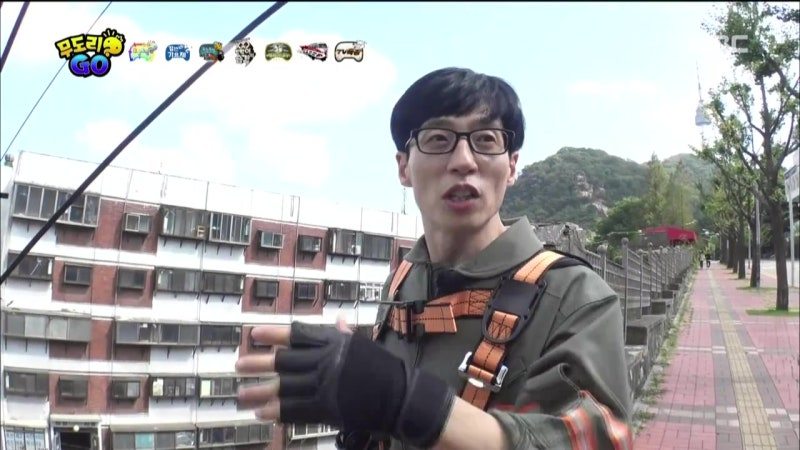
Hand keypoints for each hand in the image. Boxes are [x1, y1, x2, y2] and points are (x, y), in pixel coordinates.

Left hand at [236, 315, 455, 447]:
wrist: (401, 396)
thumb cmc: (385, 370)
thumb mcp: (365, 346)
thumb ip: (346, 335)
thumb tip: (338, 320)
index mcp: (335, 342)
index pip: (298, 334)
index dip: (274, 334)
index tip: (254, 334)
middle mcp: (327, 361)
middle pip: (285, 361)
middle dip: (258, 363)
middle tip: (238, 365)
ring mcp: (325, 385)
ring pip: (285, 387)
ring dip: (260, 391)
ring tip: (241, 394)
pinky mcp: (327, 408)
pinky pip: (296, 409)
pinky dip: (278, 411)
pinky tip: (262, 412)